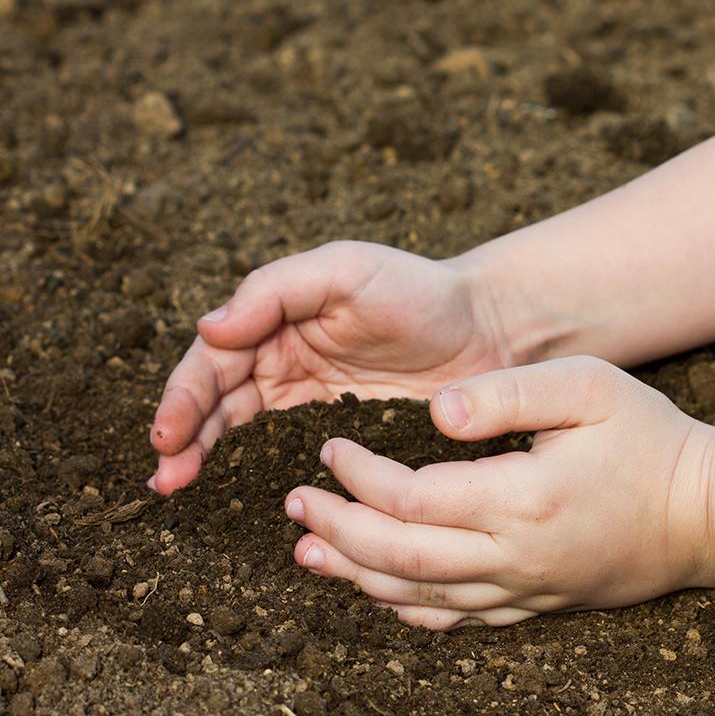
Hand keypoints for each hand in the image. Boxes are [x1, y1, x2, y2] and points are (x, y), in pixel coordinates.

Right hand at [150, 241, 505, 493]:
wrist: (488, 328)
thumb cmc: (417, 289)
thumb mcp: (346, 270)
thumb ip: (276, 290)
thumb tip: (209, 327)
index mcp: (275, 324)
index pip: (214, 362)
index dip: (185, 398)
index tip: (167, 435)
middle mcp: (285, 365)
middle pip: (218, 405)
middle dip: (184, 439)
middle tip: (166, 479)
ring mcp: (313, 406)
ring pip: (246, 436)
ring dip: (209, 462)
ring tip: (181, 491)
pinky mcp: (345, 439)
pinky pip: (293, 460)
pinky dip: (262, 479)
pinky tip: (247, 503)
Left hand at [283, 356, 714, 629]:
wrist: (705, 514)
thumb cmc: (647, 440)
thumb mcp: (587, 387)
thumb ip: (505, 394)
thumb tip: (432, 413)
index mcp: (520, 499)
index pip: (409, 498)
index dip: (358, 475)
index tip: (329, 446)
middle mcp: (514, 557)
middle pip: (398, 557)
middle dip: (337, 530)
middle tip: (294, 504)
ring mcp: (523, 590)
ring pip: (417, 598)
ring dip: (355, 574)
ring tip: (309, 551)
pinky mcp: (535, 604)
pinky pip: (455, 620)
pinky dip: (404, 608)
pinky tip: (376, 592)